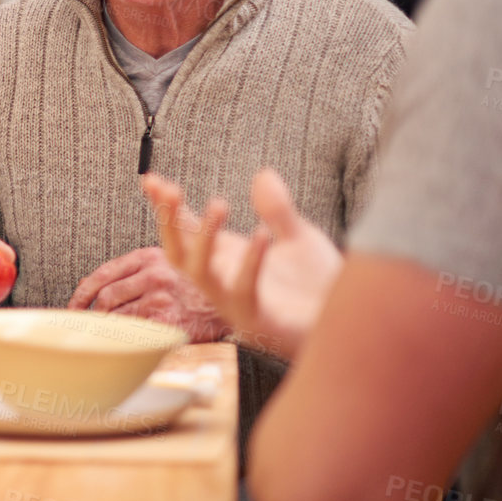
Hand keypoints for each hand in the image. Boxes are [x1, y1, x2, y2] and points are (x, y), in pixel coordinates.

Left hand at [67, 247, 226, 341]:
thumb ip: (138, 263)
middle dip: (93, 315)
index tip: (74, 306)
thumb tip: (90, 277)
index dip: (82, 294)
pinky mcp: (171, 321)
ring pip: (118, 316)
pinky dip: (126, 340)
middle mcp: (154, 275)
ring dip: (107, 330)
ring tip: (104, 338)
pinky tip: (126, 344)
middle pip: (106, 297)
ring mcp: (162, 298)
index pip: (102, 275)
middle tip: (89, 327)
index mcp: (150, 257)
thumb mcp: (174, 257)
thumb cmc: (203, 282)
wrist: (238, 302)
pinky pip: (136, 333)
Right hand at [142, 169, 341, 359]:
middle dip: (168, 221)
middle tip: (168, 189)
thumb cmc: (317, 287)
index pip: (184, 229)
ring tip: (219, 203)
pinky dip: (250, 263)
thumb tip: (263, 174)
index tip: (151, 180)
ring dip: (204, 239)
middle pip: (177, 252)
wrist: (350, 325)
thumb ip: (277, 210)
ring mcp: (235, 301)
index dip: (166, 206)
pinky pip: (244, 290)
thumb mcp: (298, 237)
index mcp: (226, 257)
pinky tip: (261, 235)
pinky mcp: (258, 319)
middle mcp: (222, 279)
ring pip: (201, 273)